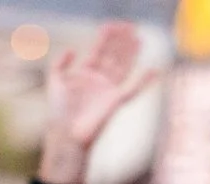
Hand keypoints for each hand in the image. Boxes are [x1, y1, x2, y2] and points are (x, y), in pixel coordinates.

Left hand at [43, 21, 154, 177]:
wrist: (66, 133)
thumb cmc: (59, 112)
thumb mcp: (55, 82)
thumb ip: (60, 64)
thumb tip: (72, 49)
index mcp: (85, 75)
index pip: (99, 51)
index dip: (106, 38)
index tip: (112, 25)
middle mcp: (99, 81)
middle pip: (113, 56)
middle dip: (121, 41)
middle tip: (130, 26)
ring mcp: (108, 91)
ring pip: (123, 67)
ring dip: (130, 53)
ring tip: (138, 38)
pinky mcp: (116, 102)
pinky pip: (133, 89)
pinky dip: (144, 80)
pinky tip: (154, 70)